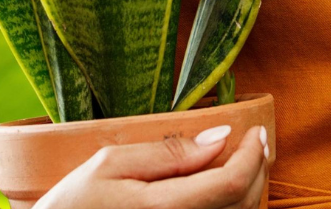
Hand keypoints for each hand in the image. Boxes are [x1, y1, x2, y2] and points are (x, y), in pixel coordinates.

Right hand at [33, 122, 268, 208]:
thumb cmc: (74, 203)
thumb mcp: (110, 163)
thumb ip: (167, 151)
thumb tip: (219, 137)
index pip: (230, 184)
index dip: (251, 155)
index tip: (256, 130)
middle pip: (242, 205)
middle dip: (257, 169)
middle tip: (255, 141)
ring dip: (250, 190)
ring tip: (245, 161)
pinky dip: (233, 208)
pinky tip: (224, 189)